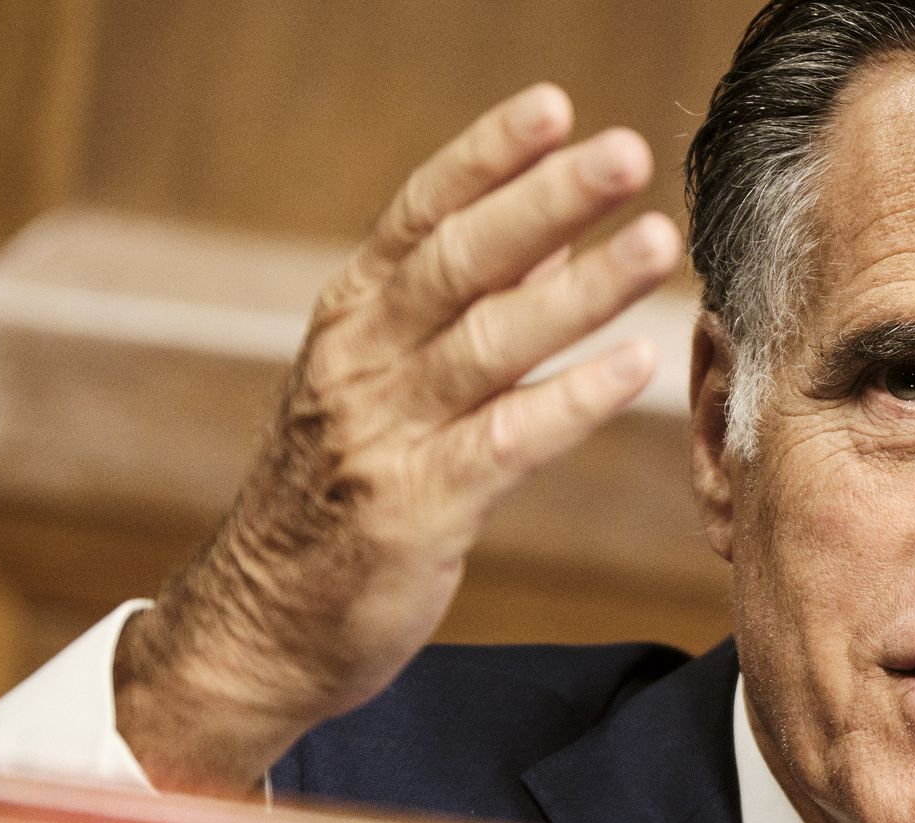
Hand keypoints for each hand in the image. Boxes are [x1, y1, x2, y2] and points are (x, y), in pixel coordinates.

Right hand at [112, 84, 680, 793]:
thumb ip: (457, 309)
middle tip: (622, 154)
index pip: (419, 214)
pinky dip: (572, 399)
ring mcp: (382, 434)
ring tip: (656, 244)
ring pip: (488, 343)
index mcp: (349, 319)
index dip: (486, 157)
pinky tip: (633, 364)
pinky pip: (506, 442)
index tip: (554, 106)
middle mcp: (359, 362)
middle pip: (458, 262)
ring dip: (578, 290)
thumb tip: (549, 232)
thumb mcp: (376, 384)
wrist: (258, 625)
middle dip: (544, 200)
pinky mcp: (414, 509)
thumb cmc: (330, 498)